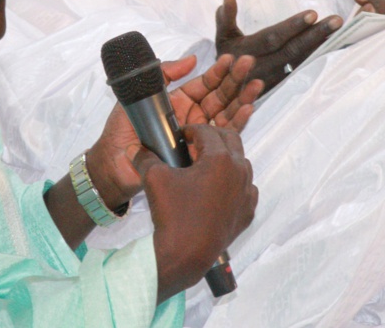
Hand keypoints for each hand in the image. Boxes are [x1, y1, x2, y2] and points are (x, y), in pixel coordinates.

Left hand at [86, 53, 261, 210]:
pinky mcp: (202, 153)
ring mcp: (199, 135)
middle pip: (219, 95)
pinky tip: (247, 109)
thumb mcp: (140, 95)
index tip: (230, 59)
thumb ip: (163, 75)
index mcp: (179, 101)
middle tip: (249, 63)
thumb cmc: (122, 129)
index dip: (217, 72)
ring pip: (226, 114)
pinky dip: (237, 122)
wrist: (115, 163)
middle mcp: (192, 116)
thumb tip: (192, 60)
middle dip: (235, 79)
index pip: (203, 83)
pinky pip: (223, 137)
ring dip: (242, 99)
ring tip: (256, 84)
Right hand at [137, 124, 257, 302]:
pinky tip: (217, 190)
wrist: (185, 254)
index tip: (180, 136)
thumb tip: (136, 149)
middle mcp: (240, 171)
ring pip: (241, 164)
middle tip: (194, 145)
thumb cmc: (173, 213)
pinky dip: (234, 183)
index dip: (191, 130)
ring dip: (225, 159)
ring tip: (204, 167)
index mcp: (221, 158)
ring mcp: (247, 193)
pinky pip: (246, 188)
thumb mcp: (155, 178)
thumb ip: (146, 158)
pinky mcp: (248, 211)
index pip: (207, 131)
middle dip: (212, 138)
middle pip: (231, 140)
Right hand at [215, 0, 340, 91]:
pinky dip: (323, 60)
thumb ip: (225, 18)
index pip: (273, 38)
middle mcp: (263, 68)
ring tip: (342, 32)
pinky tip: (338, 48)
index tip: (313, 14)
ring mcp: (276, 80)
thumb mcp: (222, 38)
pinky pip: (307, 72)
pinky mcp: (286, 87)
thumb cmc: (228, 58)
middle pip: (293, 51)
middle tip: (337, 21)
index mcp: (247, 52)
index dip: (292, 27)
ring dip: (324, 47)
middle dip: (316, 35)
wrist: (228, 93)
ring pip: (303, 63)